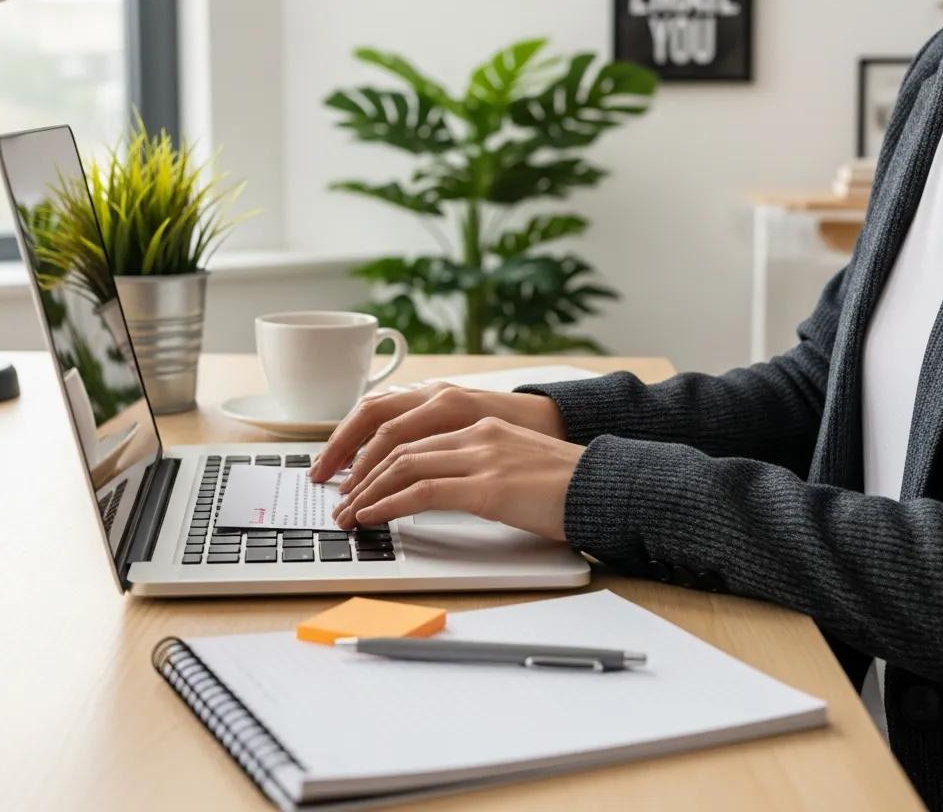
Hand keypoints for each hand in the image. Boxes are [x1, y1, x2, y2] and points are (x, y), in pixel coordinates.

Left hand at [330, 416, 584, 540]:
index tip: (352, 476)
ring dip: (366, 492)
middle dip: (359, 474)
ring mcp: (481, 456)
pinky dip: (388, 504)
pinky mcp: (488, 486)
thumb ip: (477, 466)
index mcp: (480, 424)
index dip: (373, 454)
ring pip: (402, 465)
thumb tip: (438, 489)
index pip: (410, 432)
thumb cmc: (564, 486)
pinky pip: (422, 491)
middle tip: (338, 499)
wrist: (604, 488)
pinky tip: (371, 517)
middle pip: (397, 445)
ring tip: (347, 514)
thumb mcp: (514, 464)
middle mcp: (475, 433)